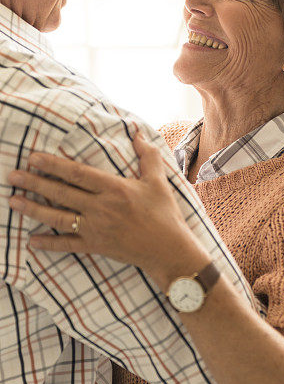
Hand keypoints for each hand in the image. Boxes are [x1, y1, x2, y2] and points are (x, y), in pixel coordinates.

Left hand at [8, 133, 210, 290]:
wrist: (168, 250)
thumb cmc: (165, 214)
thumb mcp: (158, 181)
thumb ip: (147, 156)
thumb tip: (137, 133)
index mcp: (114, 189)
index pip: (77, 174)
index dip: (53, 165)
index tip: (34, 158)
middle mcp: (101, 208)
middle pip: (61, 193)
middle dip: (34, 183)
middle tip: (13, 176)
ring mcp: (96, 229)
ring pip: (57, 218)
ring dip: (33, 209)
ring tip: (13, 201)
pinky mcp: (95, 246)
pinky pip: (67, 245)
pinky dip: (48, 244)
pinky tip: (30, 241)